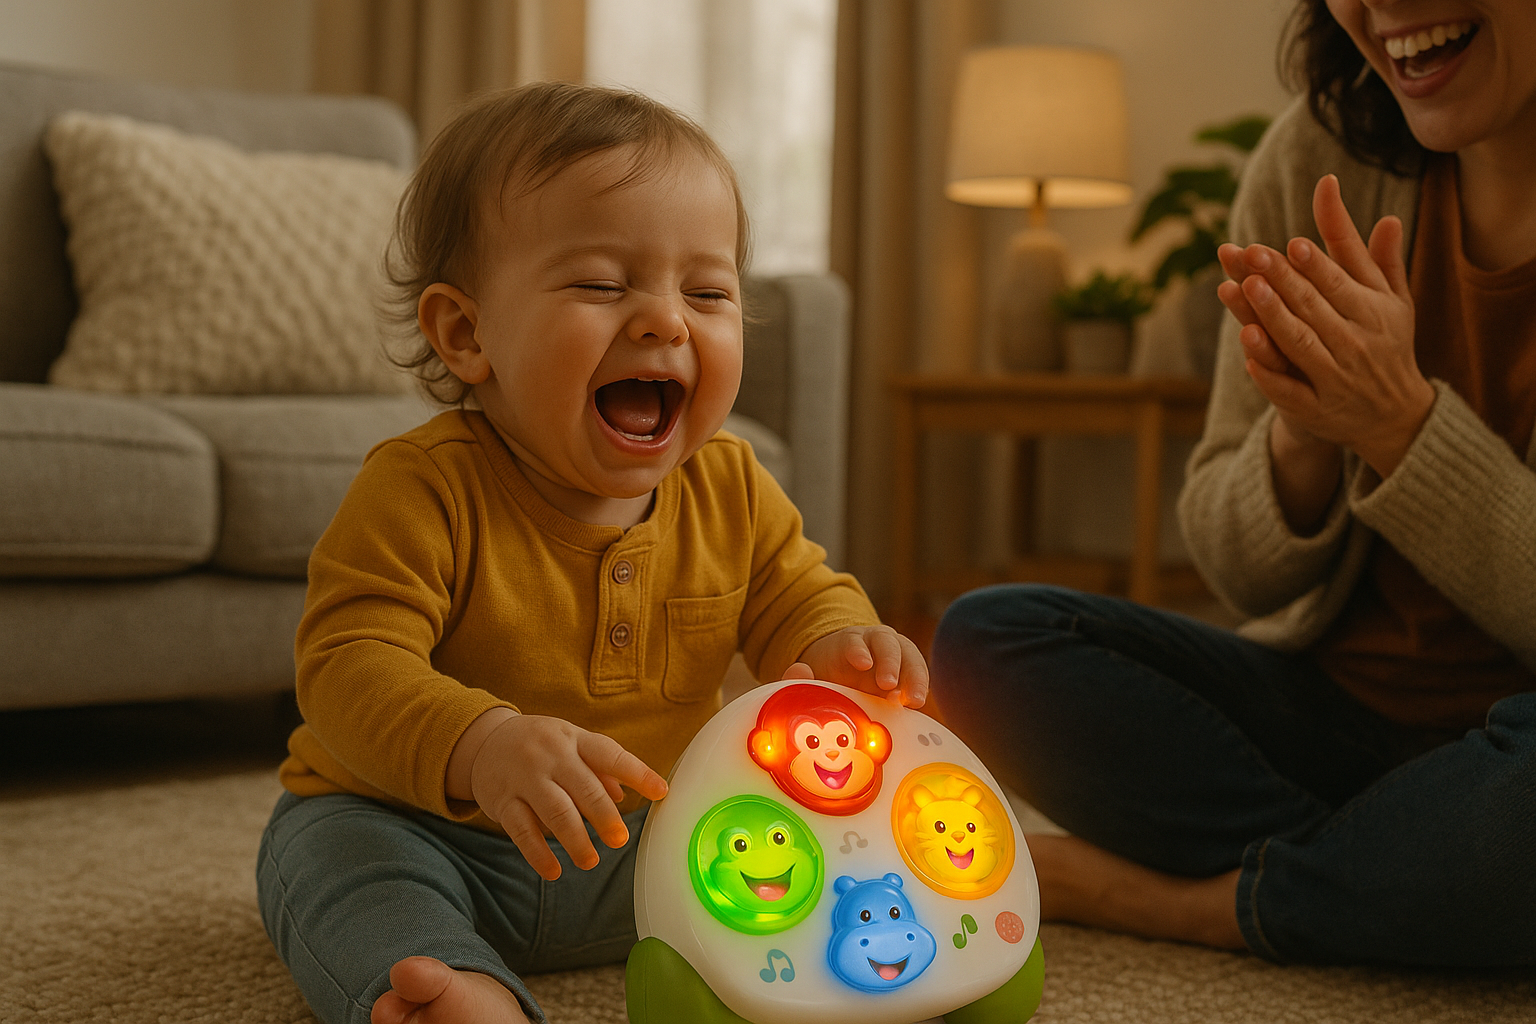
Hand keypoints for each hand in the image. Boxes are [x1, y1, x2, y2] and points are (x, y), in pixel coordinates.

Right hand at [466, 714, 667, 880]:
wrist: (485, 741)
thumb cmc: (542, 745)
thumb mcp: (572, 744)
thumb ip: (600, 769)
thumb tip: (625, 796)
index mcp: (574, 740)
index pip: (610, 755)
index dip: (637, 773)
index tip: (660, 792)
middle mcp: (551, 756)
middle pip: (583, 788)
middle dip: (603, 816)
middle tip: (620, 840)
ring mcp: (525, 778)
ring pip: (554, 811)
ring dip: (574, 839)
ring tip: (590, 860)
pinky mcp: (502, 801)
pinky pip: (521, 830)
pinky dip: (538, 853)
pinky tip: (553, 871)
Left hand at [788, 625, 928, 706]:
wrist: (847, 678)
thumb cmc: (830, 676)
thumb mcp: (815, 675)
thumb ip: (802, 676)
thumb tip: (798, 672)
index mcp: (851, 642)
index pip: (854, 641)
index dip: (858, 650)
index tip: (862, 664)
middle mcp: (878, 644)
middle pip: (888, 644)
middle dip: (889, 662)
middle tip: (887, 684)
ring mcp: (898, 658)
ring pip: (910, 658)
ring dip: (915, 677)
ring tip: (913, 701)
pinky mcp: (909, 677)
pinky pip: (919, 679)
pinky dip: (920, 690)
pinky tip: (917, 707)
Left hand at [1230, 174, 1433, 476]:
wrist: (1396, 416)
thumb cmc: (1387, 345)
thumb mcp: (1391, 303)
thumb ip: (1380, 261)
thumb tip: (1388, 216)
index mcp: (1373, 313)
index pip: (1340, 283)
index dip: (1316, 264)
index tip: (1293, 242)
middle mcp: (1355, 344)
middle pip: (1312, 308)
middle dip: (1282, 280)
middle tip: (1252, 254)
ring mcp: (1335, 379)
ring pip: (1299, 345)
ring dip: (1272, 318)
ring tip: (1245, 288)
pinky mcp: (1316, 410)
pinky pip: (1291, 393)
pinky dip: (1270, 378)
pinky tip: (1247, 359)